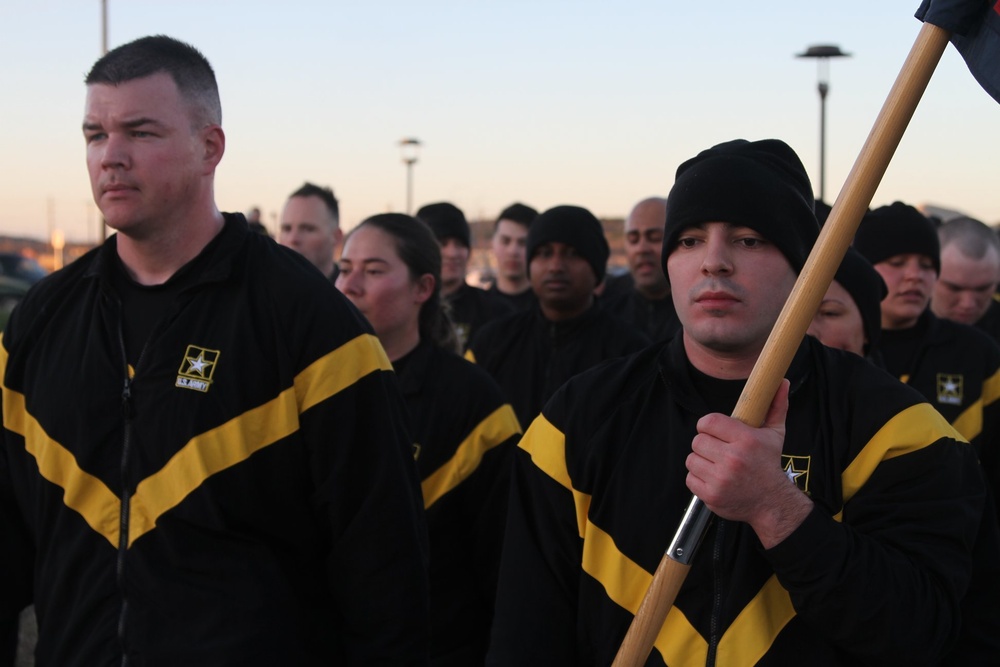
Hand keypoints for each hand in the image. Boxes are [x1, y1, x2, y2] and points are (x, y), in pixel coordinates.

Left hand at [685, 379, 812, 547]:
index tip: (714, 430)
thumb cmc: (769, 465)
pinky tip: (714, 478)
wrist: (772, 503)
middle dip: (706, 444)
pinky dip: (698, 478)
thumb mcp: (775, 434)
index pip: (708, 422)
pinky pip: (690, 478)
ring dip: (701, 461)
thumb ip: (776, 406)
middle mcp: (732, 459)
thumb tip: (782, 382)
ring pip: (691, 459)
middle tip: (718, 449)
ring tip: (716, 465)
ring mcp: (720, 479)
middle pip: (697, 441)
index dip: (708, 425)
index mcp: (746, 441)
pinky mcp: (711, 495)